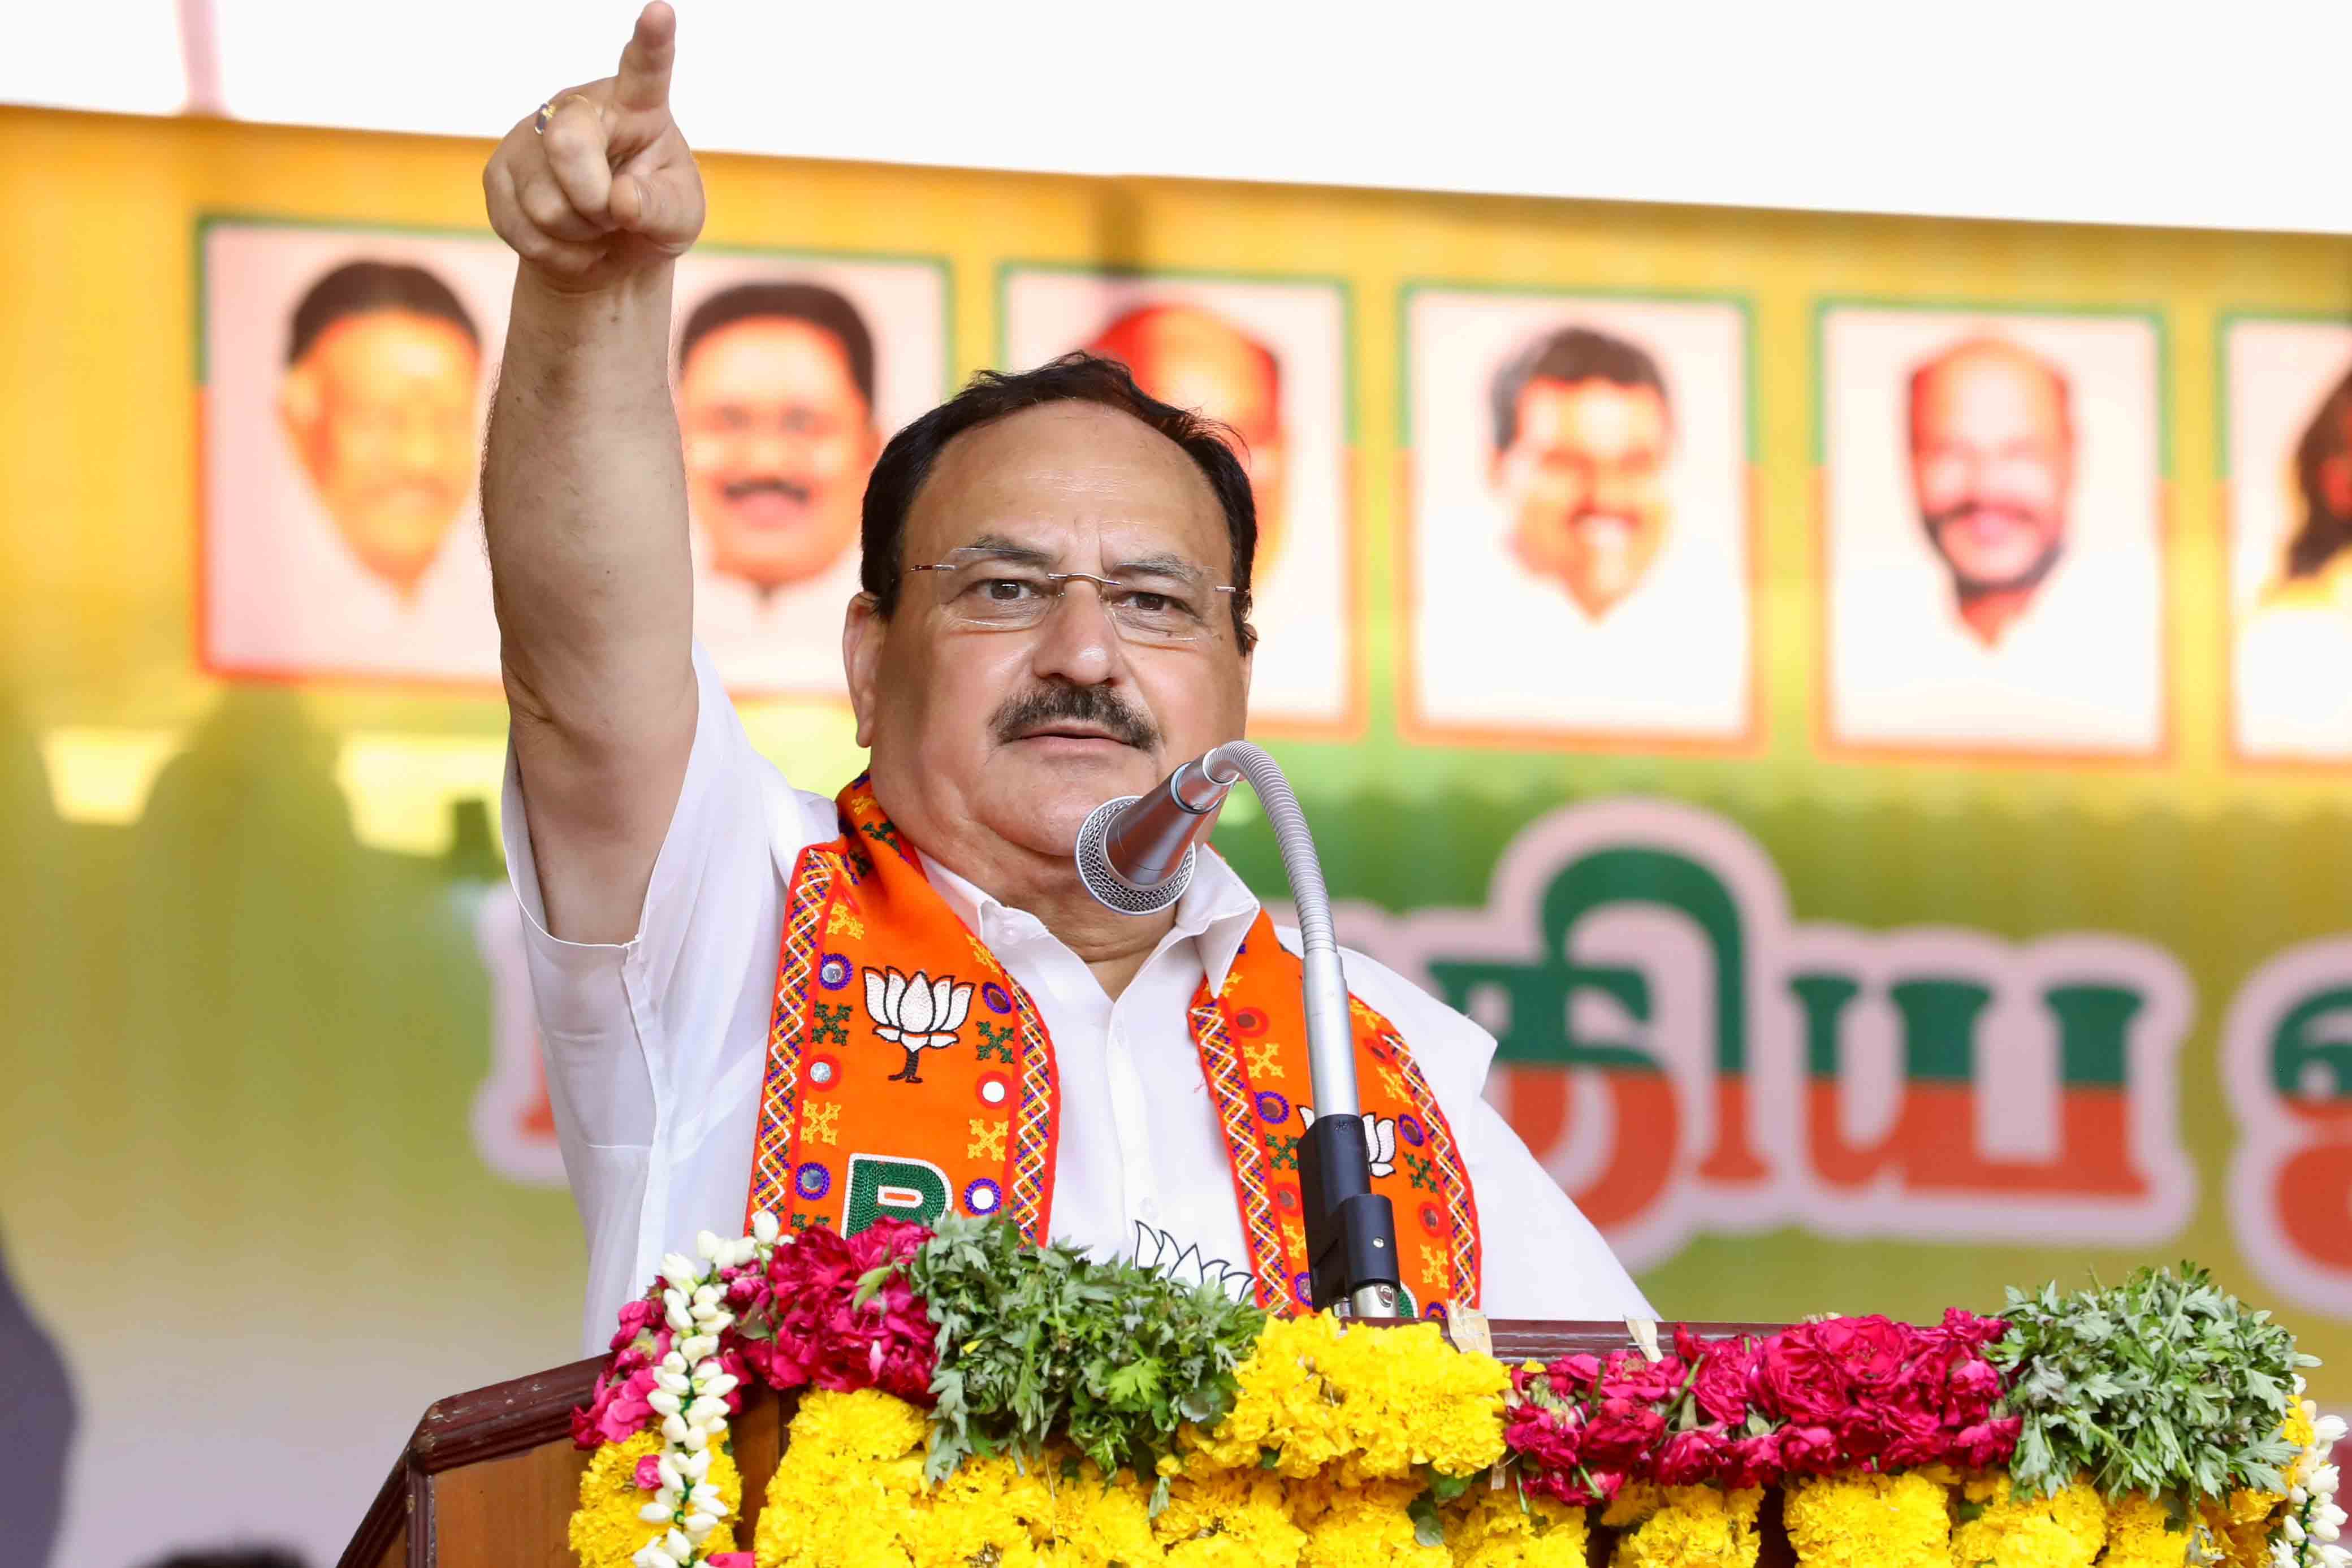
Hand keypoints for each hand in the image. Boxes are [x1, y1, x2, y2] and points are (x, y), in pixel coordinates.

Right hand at [482, 2, 704, 291]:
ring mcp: (531, 137)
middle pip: (568, 144)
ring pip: (545, 204)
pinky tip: (569, 239)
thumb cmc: (652, 217)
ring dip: (579, 234)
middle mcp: (578, 107)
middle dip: (593, 200)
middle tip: (613, 213)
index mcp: (637, 105)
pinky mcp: (498, 174)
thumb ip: (662, 208)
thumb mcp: (679, 219)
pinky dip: (556, 252)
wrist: (606, 249)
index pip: (644, 68)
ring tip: (594, 224)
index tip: (661, 13)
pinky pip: (523, 230)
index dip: (652, 42)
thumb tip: (621, 201)